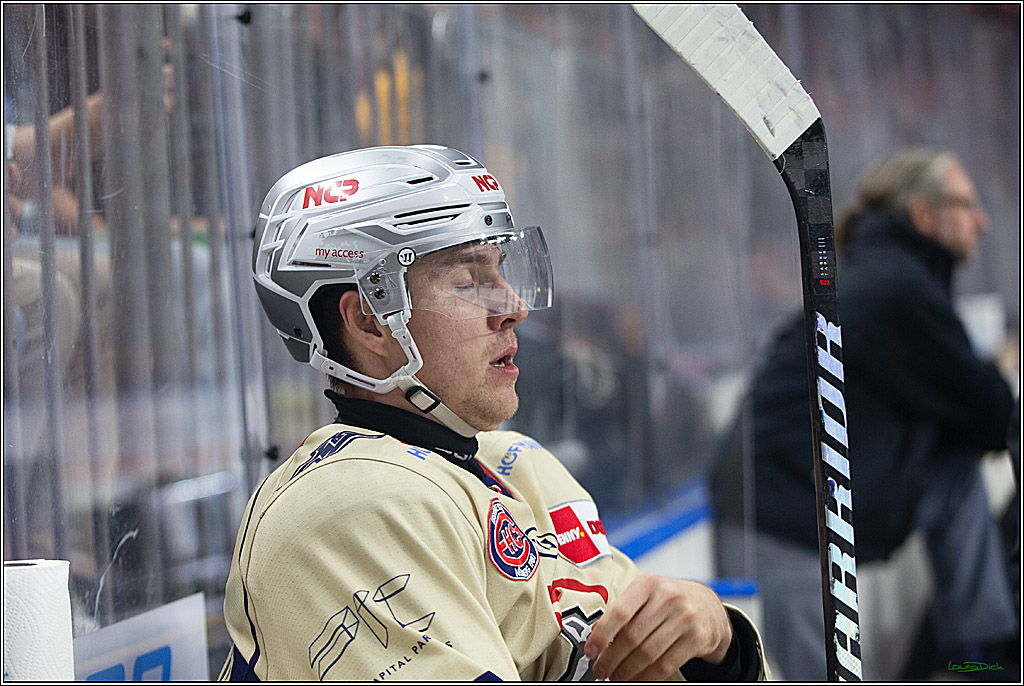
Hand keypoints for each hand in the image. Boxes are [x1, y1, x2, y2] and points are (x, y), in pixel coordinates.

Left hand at [584, 573, 732, 680]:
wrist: (708, 606)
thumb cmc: (668, 601)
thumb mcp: (646, 594)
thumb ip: (623, 610)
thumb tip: (597, 635)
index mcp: (648, 583)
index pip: (619, 612)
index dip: (602, 635)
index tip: (591, 651)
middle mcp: (668, 598)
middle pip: (632, 637)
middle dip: (612, 659)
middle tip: (601, 670)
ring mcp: (684, 618)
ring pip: (647, 653)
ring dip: (627, 671)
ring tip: (617, 676)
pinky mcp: (696, 638)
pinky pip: (665, 664)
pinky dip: (647, 676)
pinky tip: (636, 678)